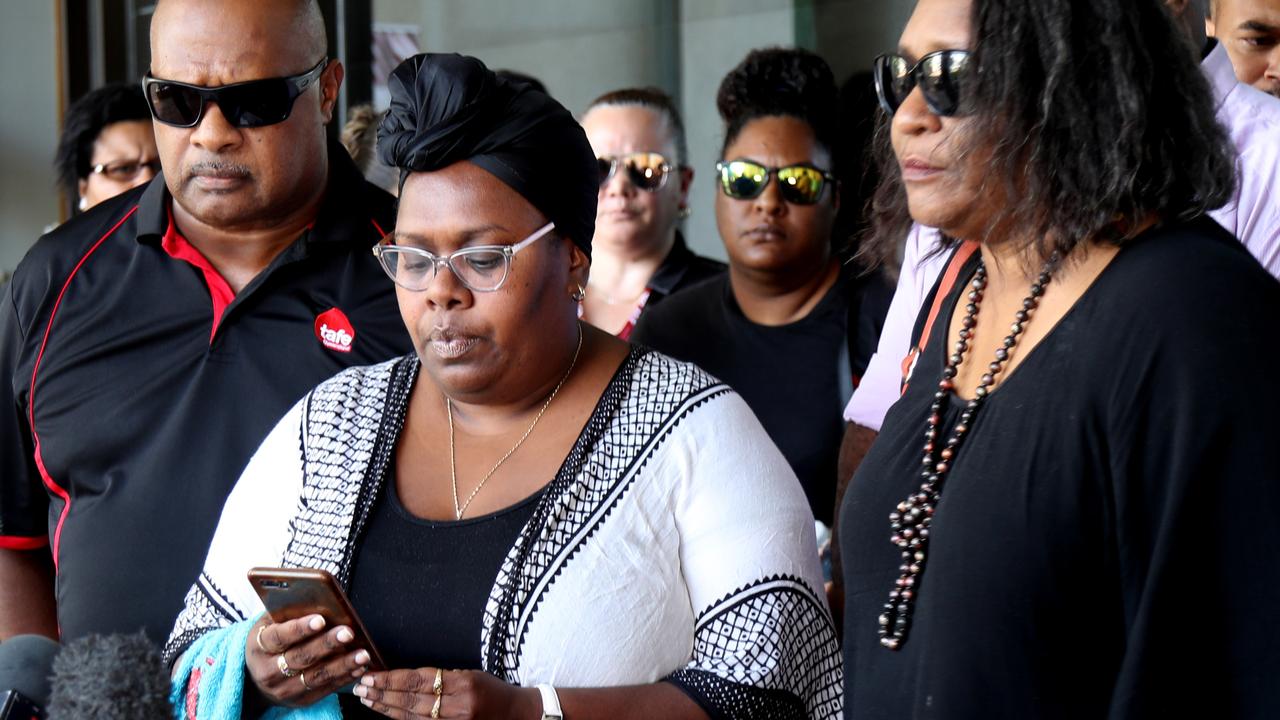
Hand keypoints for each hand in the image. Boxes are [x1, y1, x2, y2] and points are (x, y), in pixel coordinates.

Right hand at [245, 614, 371, 707]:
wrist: (258, 679)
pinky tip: (359, 667)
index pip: (279, 637)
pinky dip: (344, 678)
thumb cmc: (272, 641)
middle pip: (300, 657)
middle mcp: (268, 671)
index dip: (299, 628)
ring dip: (342, 665)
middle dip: (326, 644)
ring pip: (316, 676)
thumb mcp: (270, 624)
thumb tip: (321, 601)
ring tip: (362, 653)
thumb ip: (290, 613)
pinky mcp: (300, 700)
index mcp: (259, 647)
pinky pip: (325, 689)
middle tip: (348, 633)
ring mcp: (283, 689)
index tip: (320, 619)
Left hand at [353, 667, 539, 718]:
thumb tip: (406, 678)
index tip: (372, 674)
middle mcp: (459, 705)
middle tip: (360, 687)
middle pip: (411, 699)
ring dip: (386, 708)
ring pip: (412, 716)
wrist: (518, 714)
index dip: (392, 678)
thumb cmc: (494, 691)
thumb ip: (442, 677)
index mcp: (463, 683)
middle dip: (383, 693)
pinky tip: (387, 713)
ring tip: (367, 700)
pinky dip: (401, 719)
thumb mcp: (471, 675)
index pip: (419, 679)